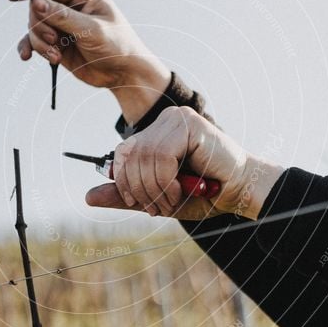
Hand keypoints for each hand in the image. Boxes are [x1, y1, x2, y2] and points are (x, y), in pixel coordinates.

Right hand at [7, 0, 170, 122]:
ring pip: (34, 26)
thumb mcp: (92, 29)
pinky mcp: (56, 43)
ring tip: (56, 55)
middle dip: (40, 24)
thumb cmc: (117, 46)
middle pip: (37, 7)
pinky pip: (34, 42)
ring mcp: (61, 25)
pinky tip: (26, 57)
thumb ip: (63, 17)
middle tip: (53, 39)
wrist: (123, 74)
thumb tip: (36, 3)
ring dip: (39, 41)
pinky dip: (30, 48)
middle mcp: (70, 6)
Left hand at [86, 106, 284, 220]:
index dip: (124, 183)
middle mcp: (164, 121)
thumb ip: (125, 196)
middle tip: (158, 207)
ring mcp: (176, 119)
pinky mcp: (189, 124)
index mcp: (155, 134)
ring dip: (156, 189)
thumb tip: (88, 196)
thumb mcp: (157, 198)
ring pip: (144, 157)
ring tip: (174, 200)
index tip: (140, 204)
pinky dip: (168, 180)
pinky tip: (182, 188)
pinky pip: (162, 155)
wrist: (240, 194)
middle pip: (129, 155)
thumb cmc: (203, 194)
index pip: (121, 155)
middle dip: (140, 189)